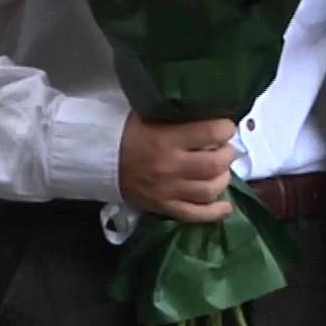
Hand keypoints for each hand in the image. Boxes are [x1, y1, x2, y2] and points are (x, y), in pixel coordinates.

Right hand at [118, 113, 238, 222]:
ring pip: (209, 191)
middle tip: (224, 148)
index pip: (212, 133)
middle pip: (215, 165)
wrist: (98, 159)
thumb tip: (210, 110)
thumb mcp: (151, 113)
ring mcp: (168, 191)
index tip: (226, 127)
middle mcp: (171, 167)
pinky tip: (225, 207)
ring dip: (222, 179)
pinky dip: (213, 213)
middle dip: (227, 154)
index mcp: (167, 139)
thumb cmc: (127, 132)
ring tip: (220, 170)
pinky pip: (194, 215)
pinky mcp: (163, 207)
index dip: (226, 128)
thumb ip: (180, 115)